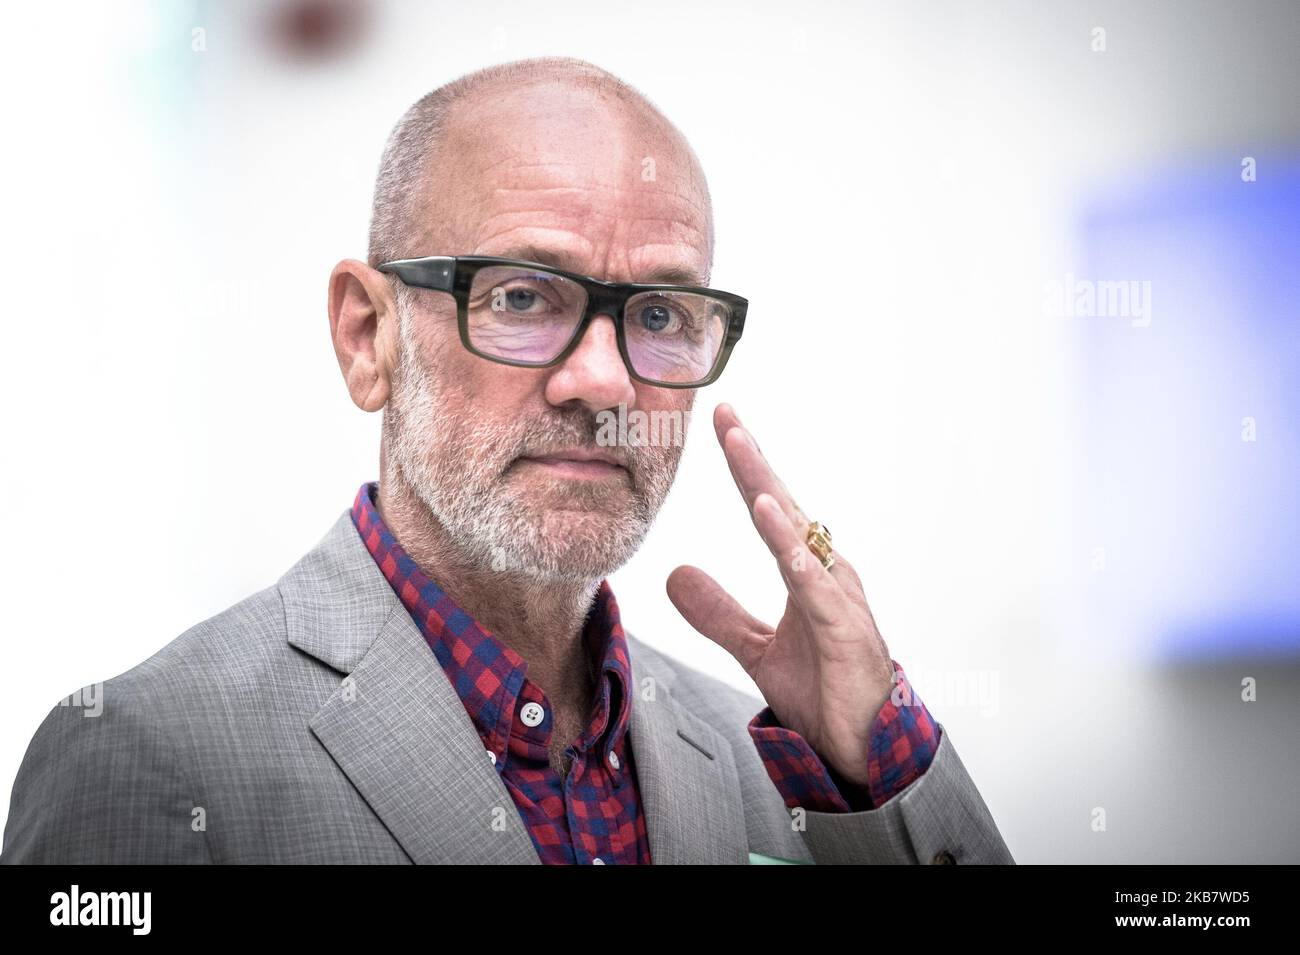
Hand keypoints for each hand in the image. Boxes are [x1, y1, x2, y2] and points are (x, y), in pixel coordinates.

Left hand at [666, 403, 894, 786]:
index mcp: (806, 571)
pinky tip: (773, 520)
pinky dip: (794, 550)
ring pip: (799, 536)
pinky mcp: (844, 629)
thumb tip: (675, 574)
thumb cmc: (824, 690)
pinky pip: (815, 584)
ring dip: (768, 491)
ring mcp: (838, 598)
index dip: (745, 467)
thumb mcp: (756, 649)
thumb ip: (719, 612)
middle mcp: (826, 573)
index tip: (722, 423)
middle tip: (725, 416)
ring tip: (740, 450)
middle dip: (753, 460)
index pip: (769, 508)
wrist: (862, 748)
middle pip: (783, 506)